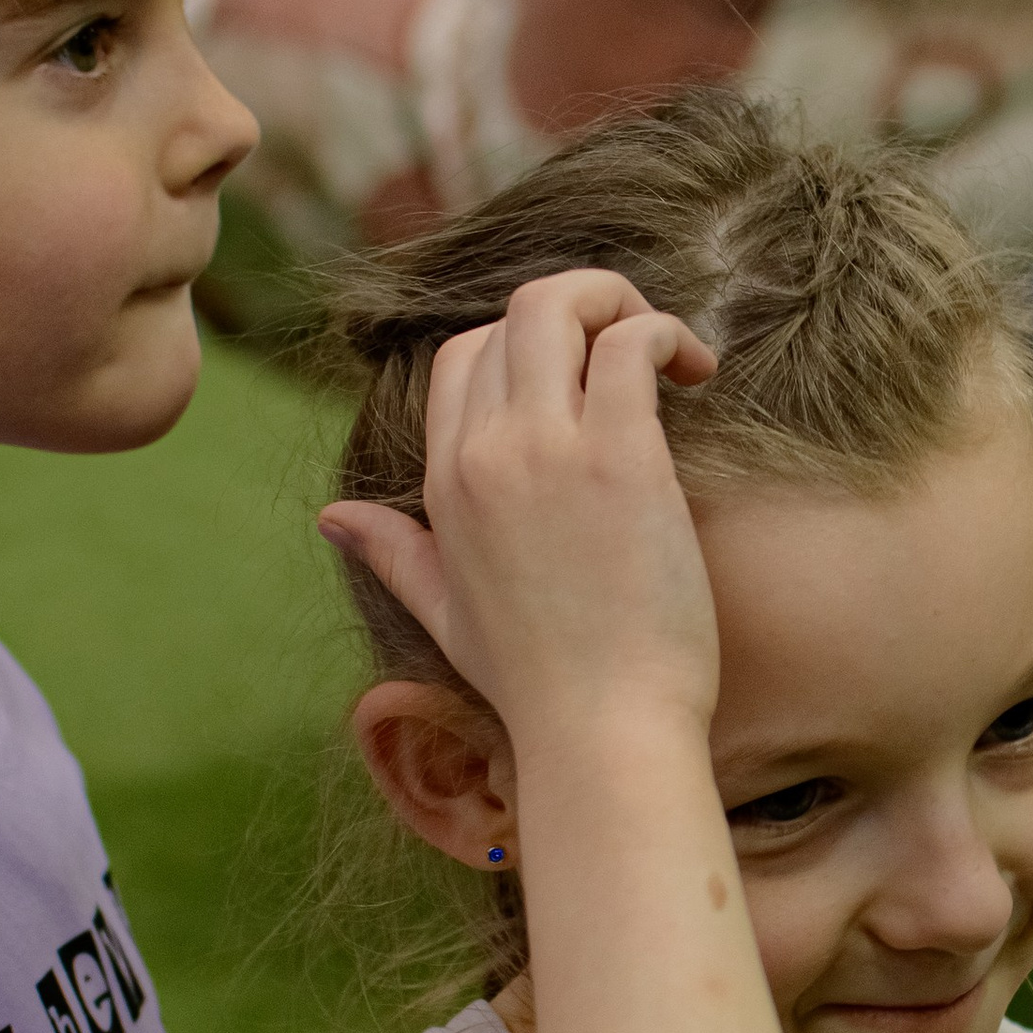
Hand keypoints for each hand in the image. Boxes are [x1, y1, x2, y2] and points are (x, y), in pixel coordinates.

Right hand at [322, 269, 719, 747]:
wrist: (602, 729)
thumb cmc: (538, 683)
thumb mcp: (444, 613)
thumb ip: (393, 554)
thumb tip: (334, 517)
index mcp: (443, 481)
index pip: (463, 355)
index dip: (526, 348)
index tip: (584, 382)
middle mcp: (484, 451)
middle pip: (515, 314)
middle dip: (580, 306)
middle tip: (636, 347)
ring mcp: (549, 448)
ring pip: (563, 306)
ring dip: (622, 303)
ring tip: (675, 354)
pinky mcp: (620, 457)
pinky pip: (633, 343)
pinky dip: (667, 334)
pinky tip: (697, 372)